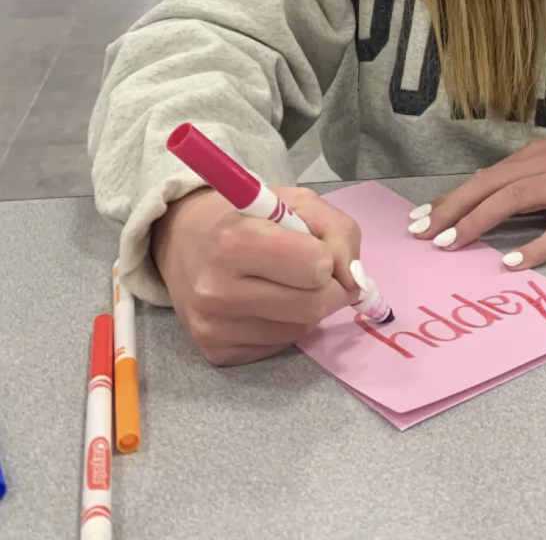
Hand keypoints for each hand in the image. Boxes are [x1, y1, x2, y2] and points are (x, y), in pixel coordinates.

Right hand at [152, 185, 361, 365]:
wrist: (183, 240)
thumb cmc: (248, 216)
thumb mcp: (298, 202)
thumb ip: (339, 232)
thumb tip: (354, 281)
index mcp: (236, 241)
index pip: (316, 266)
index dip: (325, 256)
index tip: (312, 247)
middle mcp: (218, 289)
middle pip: (313, 306)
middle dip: (327, 288)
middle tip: (315, 272)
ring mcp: (213, 326)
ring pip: (299, 330)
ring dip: (307, 308)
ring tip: (283, 283)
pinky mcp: (214, 352)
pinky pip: (277, 347)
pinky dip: (284, 326)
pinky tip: (264, 303)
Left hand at [409, 125, 545, 268]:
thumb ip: (530, 179)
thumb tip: (492, 203)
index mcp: (536, 156)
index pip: (483, 178)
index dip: (450, 199)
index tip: (419, 218)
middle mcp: (545, 166)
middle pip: (488, 186)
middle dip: (450, 210)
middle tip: (421, 235)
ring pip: (512, 200)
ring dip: (477, 222)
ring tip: (450, 244)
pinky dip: (533, 248)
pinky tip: (510, 263)